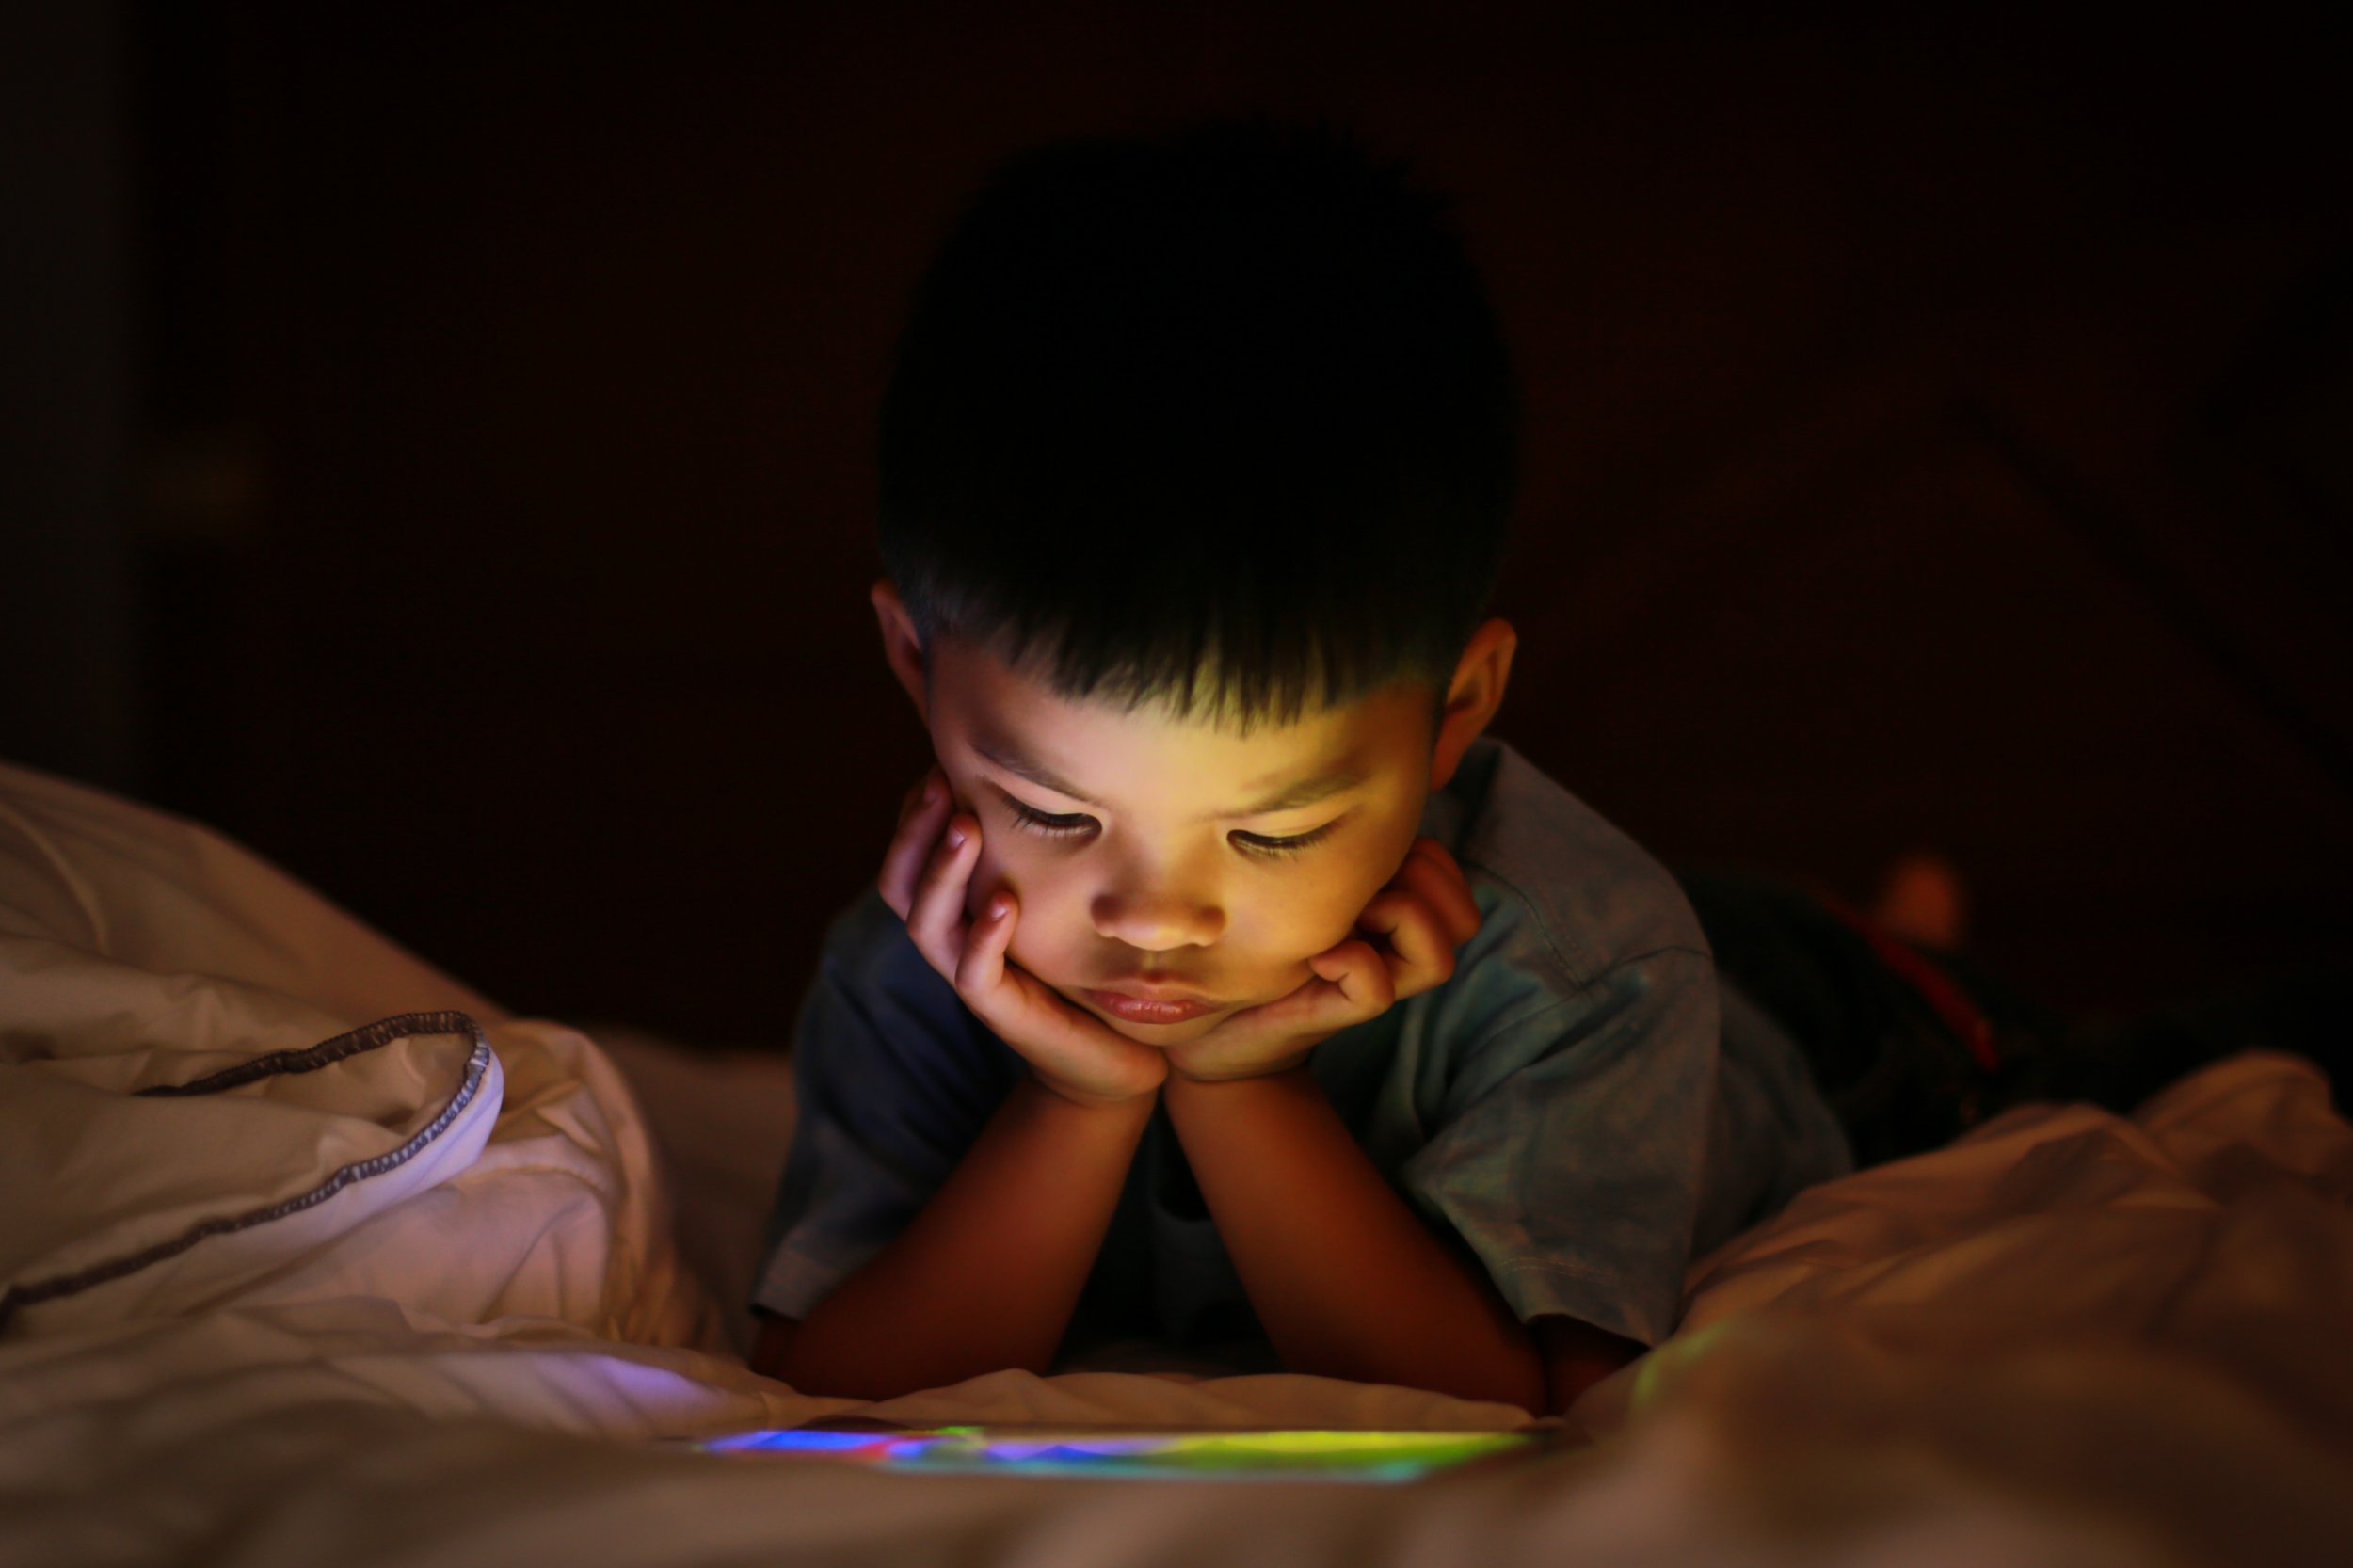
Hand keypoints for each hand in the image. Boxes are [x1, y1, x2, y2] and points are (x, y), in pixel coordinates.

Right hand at [879, 768, 1167, 1108]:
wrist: (1114, 1055)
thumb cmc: (1082, 969)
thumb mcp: (1057, 900)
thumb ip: (1037, 853)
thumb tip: (1045, 774)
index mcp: (956, 912)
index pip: (911, 857)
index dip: (914, 813)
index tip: (939, 762)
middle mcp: (952, 941)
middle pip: (901, 884)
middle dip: (915, 830)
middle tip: (938, 780)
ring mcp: (970, 977)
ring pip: (928, 925)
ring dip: (943, 871)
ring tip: (964, 825)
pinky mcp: (1000, 1011)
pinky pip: (974, 973)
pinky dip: (985, 936)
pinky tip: (1004, 902)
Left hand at [1163, 837, 1481, 1083]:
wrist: (1208, 1011)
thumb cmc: (1245, 931)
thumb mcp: (1291, 871)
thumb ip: (1332, 844)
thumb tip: (1366, 804)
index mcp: (1389, 907)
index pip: (1451, 877)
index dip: (1425, 856)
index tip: (1361, 851)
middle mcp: (1392, 948)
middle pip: (1463, 919)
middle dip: (1420, 884)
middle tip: (1358, 885)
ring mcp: (1370, 982)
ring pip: (1438, 961)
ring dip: (1398, 922)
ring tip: (1343, 919)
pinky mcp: (1337, 1015)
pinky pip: (1376, 990)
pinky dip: (1352, 964)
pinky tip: (1314, 957)